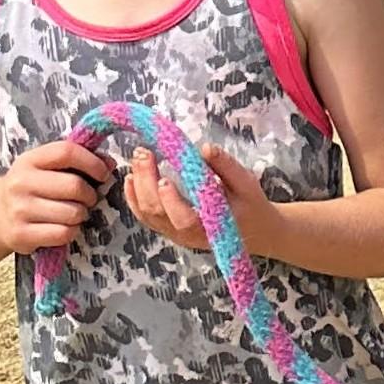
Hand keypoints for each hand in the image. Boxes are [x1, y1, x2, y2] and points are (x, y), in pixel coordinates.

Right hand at [0, 141, 112, 255]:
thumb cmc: (33, 188)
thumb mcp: (47, 168)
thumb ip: (78, 161)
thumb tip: (110, 164)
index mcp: (29, 160)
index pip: (67, 152)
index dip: (93, 162)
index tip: (103, 174)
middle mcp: (20, 183)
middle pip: (75, 186)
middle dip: (90, 195)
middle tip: (87, 199)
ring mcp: (18, 209)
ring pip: (73, 213)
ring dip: (81, 215)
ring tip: (71, 213)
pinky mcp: (20, 234)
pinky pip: (63, 233)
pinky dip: (70, 232)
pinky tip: (61, 227)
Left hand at [123, 143, 274, 257]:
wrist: (253, 230)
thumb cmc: (251, 205)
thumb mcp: (247, 184)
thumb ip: (226, 167)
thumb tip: (205, 148)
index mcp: (212, 227)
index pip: (184, 219)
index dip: (171, 201)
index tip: (164, 178)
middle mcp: (188, 235)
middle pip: (158, 213)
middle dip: (146, 182)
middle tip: (143, 153)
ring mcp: (175, 234)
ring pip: (146, 215)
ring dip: (137, 187)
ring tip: (137, 159)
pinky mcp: (167, 229)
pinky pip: (144, 216)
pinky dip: (133, 197)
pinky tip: (130, 178)